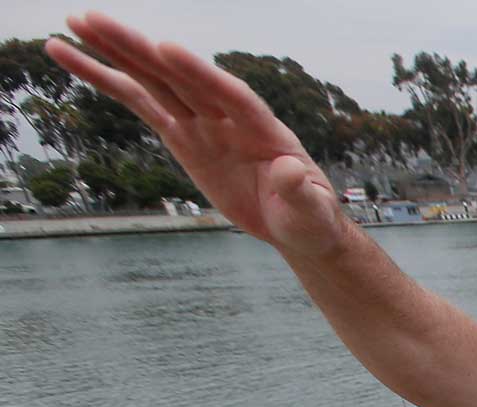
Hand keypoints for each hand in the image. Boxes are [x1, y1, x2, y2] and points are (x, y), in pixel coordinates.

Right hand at [45, 13, 350, 258]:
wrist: (296, 223)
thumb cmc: (310, 217)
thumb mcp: (312, 212)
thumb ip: (302, 192)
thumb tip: (291, 170)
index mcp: (263, 128)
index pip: (230, 95)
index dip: (200, 73)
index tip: (167, 49)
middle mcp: (228, 115)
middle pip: (181, 77)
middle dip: (140, 49)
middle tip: (94, 19)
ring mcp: (202, 121)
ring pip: (155, 80)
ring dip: (115, 52)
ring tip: (74, 23)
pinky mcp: (181, 134)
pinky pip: (140, 102)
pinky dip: (108, 80)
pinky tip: (72, 57)